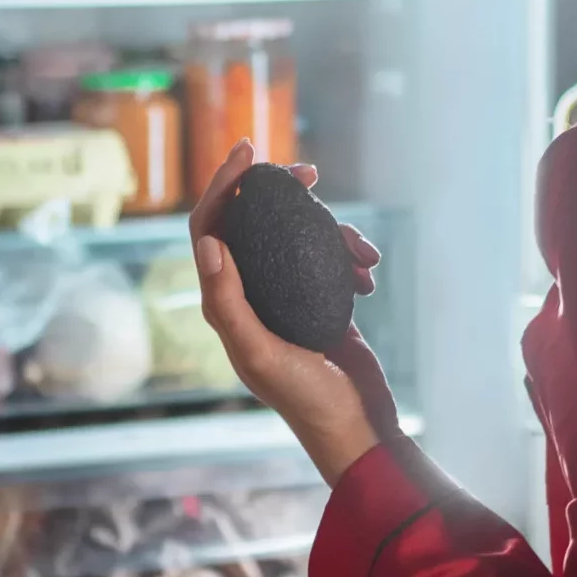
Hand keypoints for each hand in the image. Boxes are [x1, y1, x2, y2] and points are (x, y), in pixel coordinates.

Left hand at [191, 140, 397, 486]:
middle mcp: (250, 294)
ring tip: (362, 250)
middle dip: (279, 192)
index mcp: (223, 303)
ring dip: (331, 230)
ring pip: (298, 235)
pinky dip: (350, 254)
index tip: (250, 151)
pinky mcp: (320, 299)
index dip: (223, 184)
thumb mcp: (260, 353)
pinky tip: (368, 271)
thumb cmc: (306, 397)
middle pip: (253, 221)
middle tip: (309, 175)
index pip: (210, 228)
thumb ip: (230, 301)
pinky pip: (328, 256)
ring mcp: (286, 294)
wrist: (356, 425)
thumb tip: (209, 241)